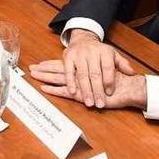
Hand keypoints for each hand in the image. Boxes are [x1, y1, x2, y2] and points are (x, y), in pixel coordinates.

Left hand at [29, 60, 147, 109]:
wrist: (127, 87)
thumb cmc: (117, 81)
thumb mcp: (104, 74)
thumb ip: (94, 72)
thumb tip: (82, 72)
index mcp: (84, 68)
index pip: (64, 65)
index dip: (51, 64)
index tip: (39, 64)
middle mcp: (80, 73)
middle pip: (58, 71)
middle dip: (44, 70)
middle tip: (31, 69)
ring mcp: (80, 84)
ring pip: (58, 79)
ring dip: (45, 77)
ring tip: (33, 76)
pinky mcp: (82, 94)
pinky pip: (65, 92)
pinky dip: (54, 90)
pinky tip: (45, 89)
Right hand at [58, 29, 134, 107]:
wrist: (83, 39)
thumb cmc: (99, 51)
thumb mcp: (113, 55)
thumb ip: (122, 64)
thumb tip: (131, 73)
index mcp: (104, 52)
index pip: (107, 68)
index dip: (109, 81)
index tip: (110, 93)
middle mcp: (91, 52)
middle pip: (95, 74)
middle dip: (97, 90)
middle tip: (100, 104)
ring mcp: (79, 54)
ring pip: (82, 75)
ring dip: (85, 90)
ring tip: (89, 102)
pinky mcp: (68, 57)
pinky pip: (68, 71)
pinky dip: (70, 82)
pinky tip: (73, 92)